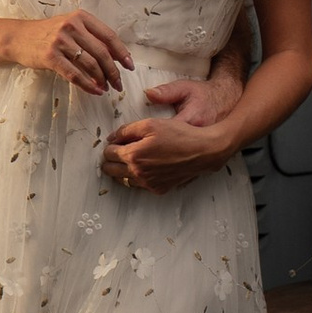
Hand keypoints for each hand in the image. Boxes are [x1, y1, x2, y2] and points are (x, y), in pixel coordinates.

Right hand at [3, 9, 133, 94]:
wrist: (19, 38)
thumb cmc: (48, 34)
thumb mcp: (70, 27)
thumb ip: (91, 37)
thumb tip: (116, 56)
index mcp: (81, 16)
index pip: (109, 35)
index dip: (122, 52)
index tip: (130, 66)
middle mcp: (72, 25)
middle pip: (102, 52)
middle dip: (114, 71)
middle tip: (119, 84)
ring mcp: (60, 40)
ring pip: (90, 64)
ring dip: (102, 80)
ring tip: (106, 88)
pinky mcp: (51, 56)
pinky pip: (74, 74)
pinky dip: (87, 85)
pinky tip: (94, 91)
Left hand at [104, 74, 244, 194]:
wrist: (202, 150)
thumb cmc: (178, 134)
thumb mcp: (150, 124)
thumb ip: (127, 130)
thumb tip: (112, 137)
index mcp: (133, 156)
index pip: (108, 154)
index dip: (110, 145)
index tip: (116, 141)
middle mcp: (138, 174)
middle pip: (111, 170)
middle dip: (111, 159)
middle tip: (119, 150)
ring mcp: (148, 184)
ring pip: (123, 180)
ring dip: (122, 169)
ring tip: (132, 157)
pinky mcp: (159, 189)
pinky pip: (139, 185)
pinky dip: (138, 176)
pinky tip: (146, 165)